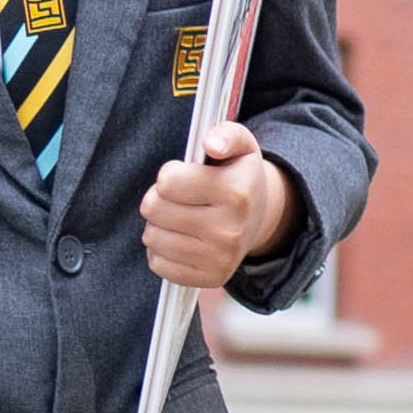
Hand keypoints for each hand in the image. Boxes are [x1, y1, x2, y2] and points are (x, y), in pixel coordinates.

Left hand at [139, 121, 296, 296]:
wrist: (259, 218)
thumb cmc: (238, 177)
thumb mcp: (240, 146)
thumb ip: (225, 133)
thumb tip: (211, 144)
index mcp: (237, 193)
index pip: (168, 181)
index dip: (170, 175)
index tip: (185, 176)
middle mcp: (230, 230)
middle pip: (154, 209)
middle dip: (159, 199)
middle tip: (178, 198)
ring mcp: (220, 259)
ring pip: (152, 237)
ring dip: (159, 225)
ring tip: (179, 218)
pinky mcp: (208, 278)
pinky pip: (158, 263)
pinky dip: (162, 251)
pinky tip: (180, 240)